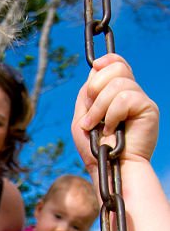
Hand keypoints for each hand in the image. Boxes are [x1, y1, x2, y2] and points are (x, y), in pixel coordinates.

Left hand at [72, 54, 158, 170]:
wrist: (108, 169)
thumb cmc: (96, 150)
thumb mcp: (82, 118)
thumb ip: (86, 94)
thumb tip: (95, 70)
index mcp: (117, 93)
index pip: (117, 64)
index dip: (106, 61)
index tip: (95, 67)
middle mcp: (131, 94)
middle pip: (117, 68)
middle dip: (96, 87)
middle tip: (92, 113)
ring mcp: (140, 101)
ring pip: (118, 84)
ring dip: (99, 107)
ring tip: (97, 126)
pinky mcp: (148, 109)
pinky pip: (125, 98)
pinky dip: (112, 115)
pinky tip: (112, 130)